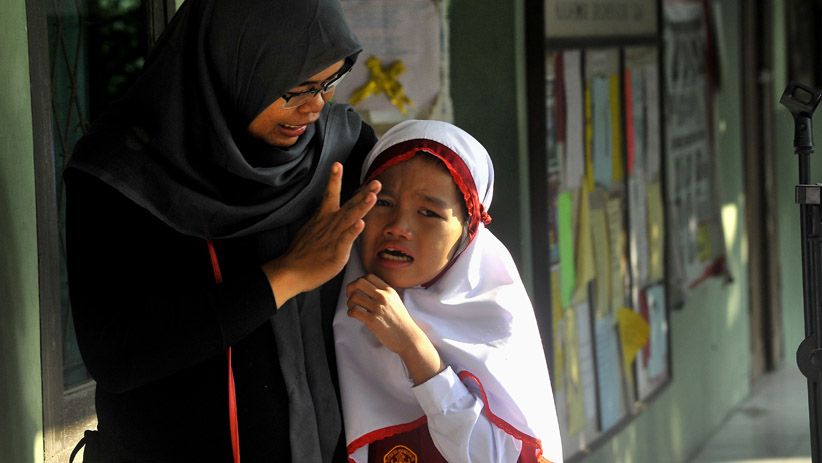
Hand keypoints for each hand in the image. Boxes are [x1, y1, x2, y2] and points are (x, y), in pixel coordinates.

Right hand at [262, 162, 379, 307]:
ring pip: (350, 218)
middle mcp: (329, 223)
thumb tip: (328, 218)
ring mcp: (333, 237)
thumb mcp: (311, 230)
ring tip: (372, 196)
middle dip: (364, 193)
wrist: (290, 270)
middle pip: (349, 205)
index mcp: (322, 217)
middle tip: (376, 182)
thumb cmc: (301, 253)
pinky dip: (353, 231)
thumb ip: (323, 223)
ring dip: (362, 207)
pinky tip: (361, 223)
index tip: (337, 164)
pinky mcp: (336, 252)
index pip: (330, 194)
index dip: (334, 179)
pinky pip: (346, 239)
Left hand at [346, 274, 443, 384]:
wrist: (408, 337)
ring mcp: (378, 308)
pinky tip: (354, 315)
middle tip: (350, 296)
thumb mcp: (396, 301)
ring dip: (349, 302)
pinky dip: (350, 312)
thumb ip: (384, 294)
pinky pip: (354, 311)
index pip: (369, 276)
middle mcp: (383, 297)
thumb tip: (367, 290)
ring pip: (354, 297)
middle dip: (350, 288)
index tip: (357, 289)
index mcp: (389, 291)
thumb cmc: (401, 322)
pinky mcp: (372, 320)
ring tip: (352, 307)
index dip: (359, 281)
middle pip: (359, 282)